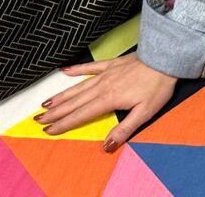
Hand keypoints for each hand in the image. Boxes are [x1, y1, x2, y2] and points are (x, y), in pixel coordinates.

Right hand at [33, 53, 177, 151]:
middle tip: (38, 118)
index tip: (48, 130)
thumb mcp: (145, 112)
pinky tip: (65, 71)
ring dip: (61, 95)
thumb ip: (124, 129)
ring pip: (78, 86)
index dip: (64, 124)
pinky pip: (91, 67)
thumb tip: (106, 146)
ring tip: (46, 102)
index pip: (81, 115)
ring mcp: (106, 73)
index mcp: (108, 99)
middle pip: (74, 102)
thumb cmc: (158, 86)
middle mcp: (103, 86)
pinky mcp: (113, 63)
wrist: (166, 58)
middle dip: (56, 111)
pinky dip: (77, 69)